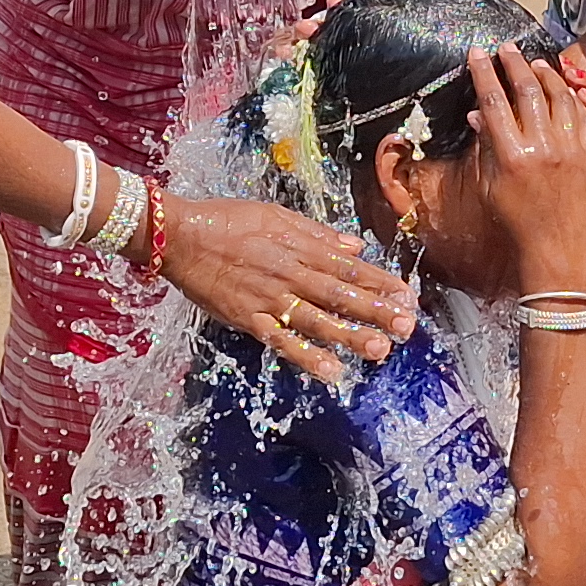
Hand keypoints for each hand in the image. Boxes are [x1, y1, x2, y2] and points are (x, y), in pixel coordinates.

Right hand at [158, 195, 415, 385]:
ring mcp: (270, 297)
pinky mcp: (249, 318)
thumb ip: (317, 233)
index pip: (348, 266)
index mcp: (299, 247)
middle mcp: (290, 273)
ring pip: (318, 318)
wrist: (179, 234)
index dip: (379, 282)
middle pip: (340, 293)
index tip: (406, 295)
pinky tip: (331, 371)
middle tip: (407, 324)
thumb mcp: (275, 215)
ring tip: (380, 349)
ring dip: (351, 335)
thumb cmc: (225, 220)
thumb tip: (354, 245)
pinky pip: (282, 340)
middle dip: (376, 310)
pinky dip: (307, 356)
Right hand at [460, 48, 585, 295]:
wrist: (558, 248)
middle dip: (512, 62)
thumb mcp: (490, 186)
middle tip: (505, 46)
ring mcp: (568, 148)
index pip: (493, 101)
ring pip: (557, 95)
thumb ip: (485, 145)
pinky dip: (569, 94)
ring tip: (533, 60)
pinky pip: (579, 113)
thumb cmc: (516, 221)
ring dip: (543, 73)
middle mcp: (540, 147)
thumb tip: (477, 112)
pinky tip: (562, 85)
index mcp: (510, 156)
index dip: (483, 73)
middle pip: (525, 89)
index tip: (477, 53)